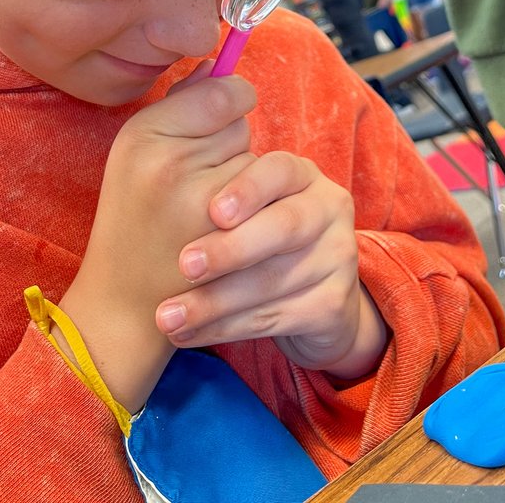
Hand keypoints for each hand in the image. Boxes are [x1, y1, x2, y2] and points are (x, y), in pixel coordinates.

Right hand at [57, 65, 256, 409]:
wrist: (123, 302)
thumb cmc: (133, 217)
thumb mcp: (137, 151)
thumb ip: (179, 102)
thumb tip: (216, 62)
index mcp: (142, 132)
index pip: (220, 90)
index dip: (232, 97)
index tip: (227, 111)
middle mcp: (168, 160)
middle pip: (239, 122)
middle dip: (231, 140)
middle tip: (201, 173)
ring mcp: (200, 199)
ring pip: (255, 158)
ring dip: (245, 176)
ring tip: (208, 204)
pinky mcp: (226, 236)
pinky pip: (264, 199)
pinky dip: (255, 210)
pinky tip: (225, 229)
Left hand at [155, 153, 387, 379]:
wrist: (312, 302)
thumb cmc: (260, 240)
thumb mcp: (247, 209)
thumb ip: (217, 193)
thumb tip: (166, 182)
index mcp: (303, 175)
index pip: (280, 170)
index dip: (248, 189)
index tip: (212, 212)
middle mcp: (328, 209)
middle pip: (284, 227)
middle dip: (230, 249)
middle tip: (184, 265)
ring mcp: (338, 258)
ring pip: (272, 280)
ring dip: (214, 301)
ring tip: (168, 315)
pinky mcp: (333, 306)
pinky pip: (274, 319)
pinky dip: (226, 329)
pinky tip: (188, 334)